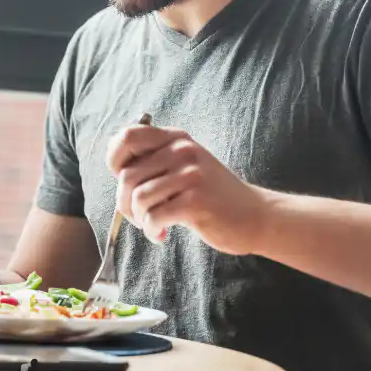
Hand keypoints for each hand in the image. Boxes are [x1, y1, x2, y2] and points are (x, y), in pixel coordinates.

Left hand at [106, 124, 269, 253]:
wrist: (255, 215)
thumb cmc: (212, 195)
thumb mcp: (185, 166)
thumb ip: (156, 161)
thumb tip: (116, 167)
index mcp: (176, 138)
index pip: (127, 136)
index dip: (115, 160)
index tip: (123, 181)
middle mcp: (182, 150)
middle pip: (128, 175)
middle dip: (125, 203)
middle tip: (139, 217)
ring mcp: (190, 174)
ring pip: (138, 197)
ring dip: (139, 219)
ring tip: (152, 225)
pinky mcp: (195, 201)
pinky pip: (153, 216)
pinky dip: (151, 230)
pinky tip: (161, 234)